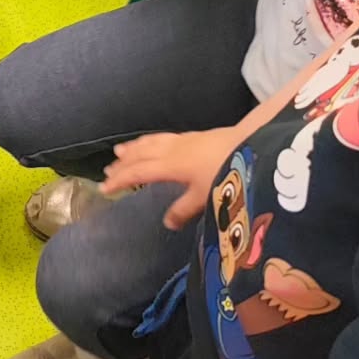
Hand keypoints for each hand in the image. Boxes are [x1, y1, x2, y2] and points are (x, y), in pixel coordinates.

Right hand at [102, 127, 242, 228]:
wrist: (255, 144)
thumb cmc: (228, 172)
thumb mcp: (205, 196)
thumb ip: (184, 209)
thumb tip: (167, 223)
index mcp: (170, 165)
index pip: (137, 173)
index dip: (119, 180)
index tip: (104, 188)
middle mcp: (173, 150)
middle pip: (141, 155)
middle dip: (122, 163)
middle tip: (108, 170)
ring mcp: (185, 140)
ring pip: (151, 142)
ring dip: (134, 147)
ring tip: (122, 150)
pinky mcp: (197, 136)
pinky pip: (164, 137)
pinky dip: (151, 141)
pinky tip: (155, 143)